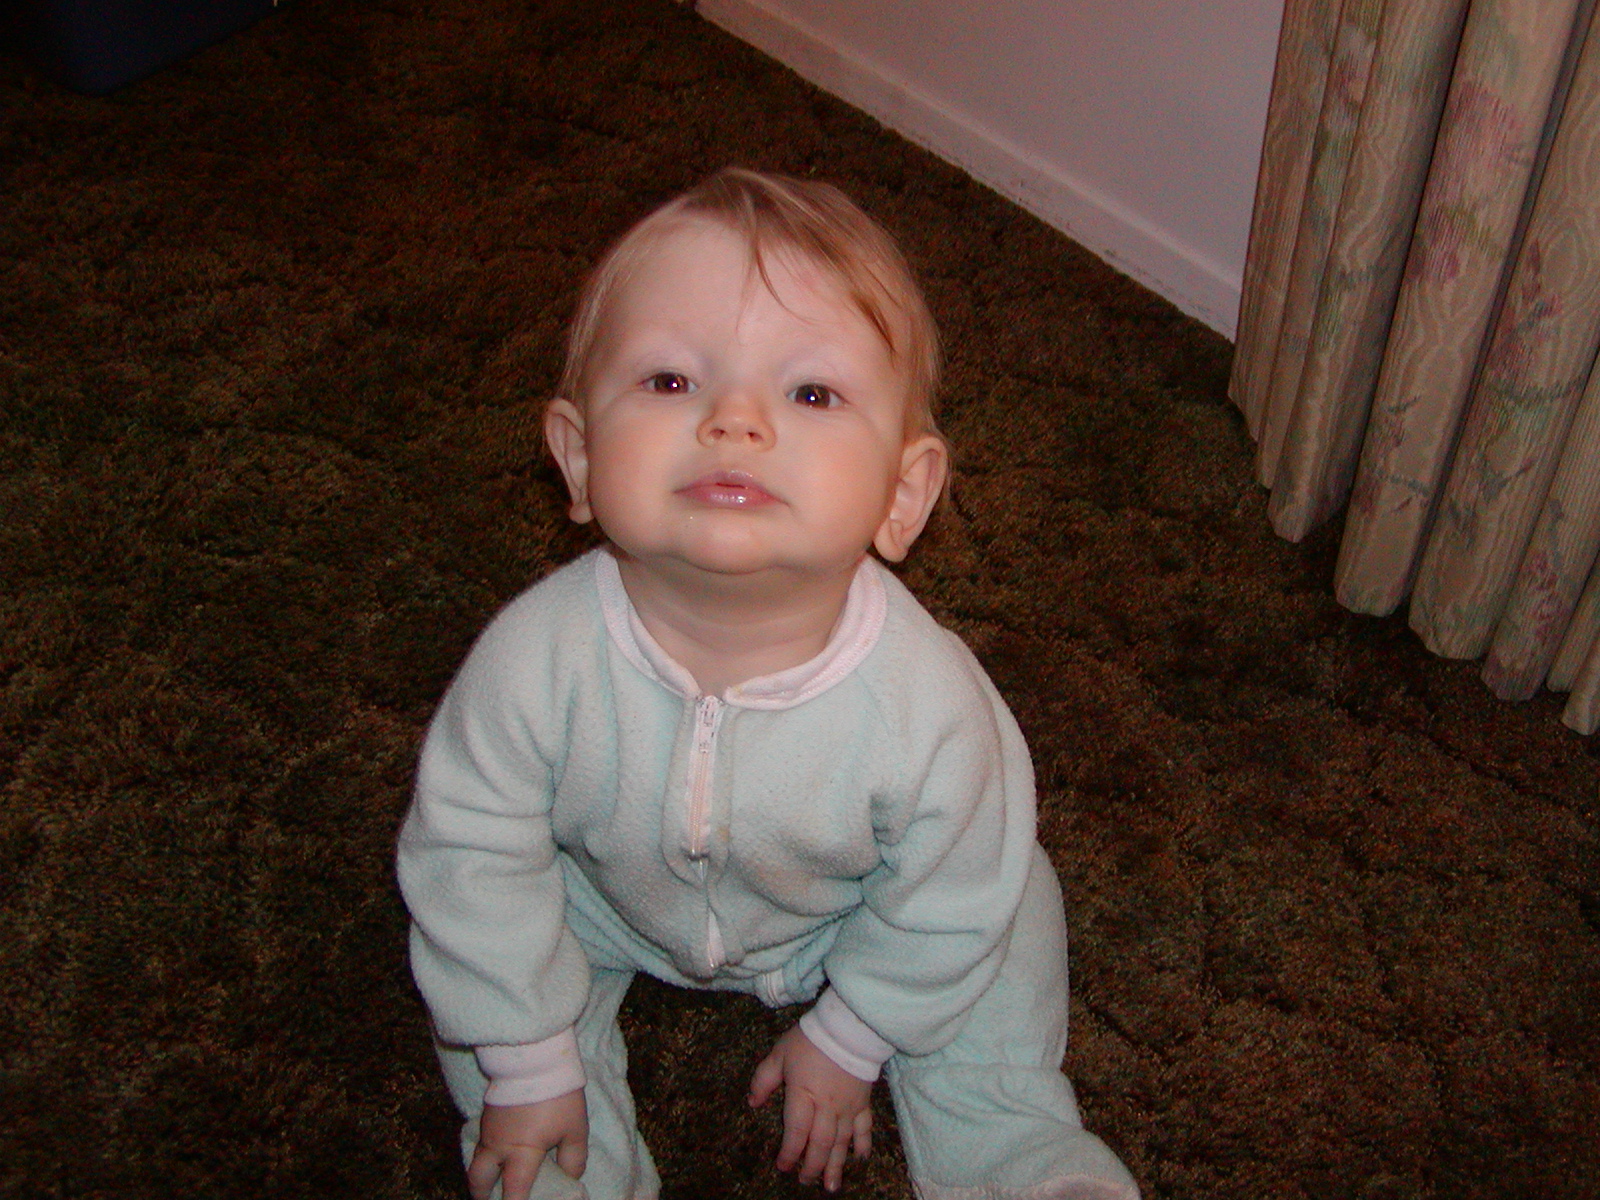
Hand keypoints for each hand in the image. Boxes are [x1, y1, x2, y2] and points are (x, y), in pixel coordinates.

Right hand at [467, 1090, 587, 1199]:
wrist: (533, 1056)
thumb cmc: (557, 1095)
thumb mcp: (575, 1129)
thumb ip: (573, 1159)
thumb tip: (570, 1178)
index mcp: (522, 1153)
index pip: (512, 1193)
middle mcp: (498, 1146)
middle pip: (478, 1181)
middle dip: (482, 1195)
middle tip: (493, 1198)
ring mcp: (488, 1130)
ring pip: (475, 1162)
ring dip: (482, 1176)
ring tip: (494, 1182)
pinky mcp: (486, 1114)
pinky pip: (479, 1143)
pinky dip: (485, 1155)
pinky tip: (499, 1153)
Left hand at [748, 1024, 872, 1192]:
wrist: (849, 1026)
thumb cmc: (810, 1039)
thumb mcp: (779, 1053)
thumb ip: (764, 1079)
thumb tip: (753, 1102)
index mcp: (804, 1095)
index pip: (796, 1131)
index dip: (789, 1152)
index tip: (782, 1166)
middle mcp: (827, 1107)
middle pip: (819, 1144)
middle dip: (811, 1166)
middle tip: (804, 1181)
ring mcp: (847, 1107)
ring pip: (841, 1143)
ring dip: (835, 1166)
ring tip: (830, 1186)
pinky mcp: (863, 1102)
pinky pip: (864, 1128)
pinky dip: (863, 1145)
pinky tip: (860, 1159)